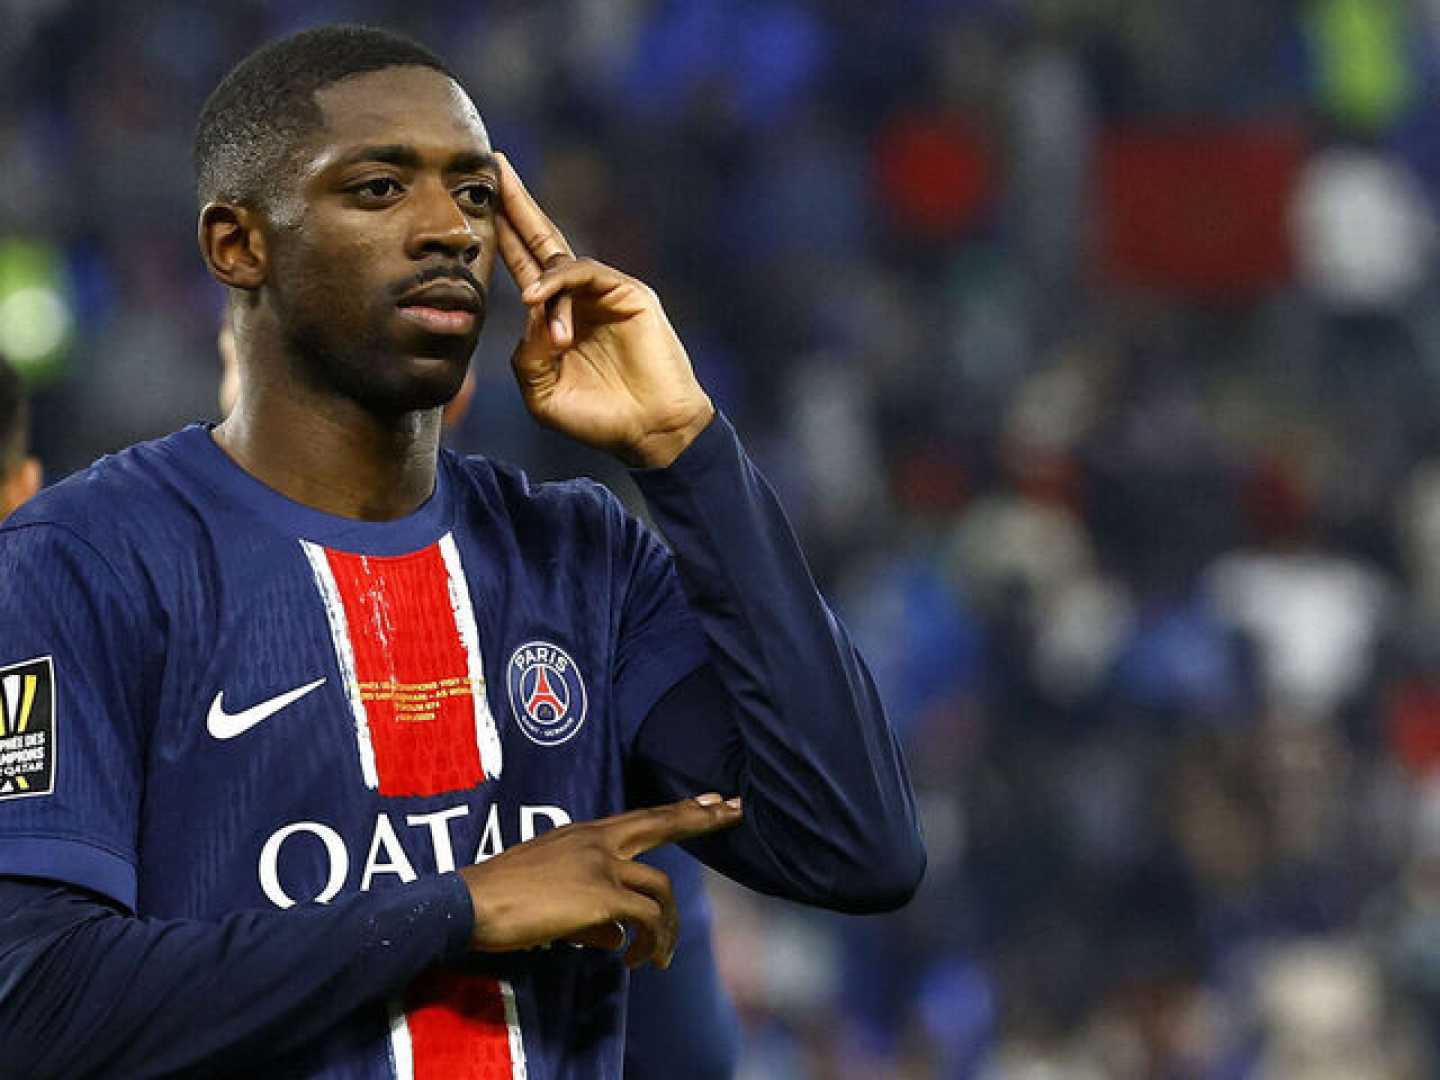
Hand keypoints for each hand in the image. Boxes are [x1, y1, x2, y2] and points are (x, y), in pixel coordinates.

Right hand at [458, 794, 741, 968]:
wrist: (470, 902)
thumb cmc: (500, 899)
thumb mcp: (550, 895)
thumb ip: (589, 914)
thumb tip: (615, 940)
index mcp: (584, 834)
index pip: (641, 816)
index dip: (680, 809)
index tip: (710, 799)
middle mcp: (598, 841)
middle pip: (662, 822)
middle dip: (703, 817)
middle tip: (735, 810)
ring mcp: (602, 865)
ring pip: (661, 891)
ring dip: (667, 930)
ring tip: (658, 960)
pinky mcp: (601, 896)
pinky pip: (646, 920)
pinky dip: (649, 943)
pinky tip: (636, 961)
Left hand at [494, 153, 714, 467]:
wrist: (651, 432)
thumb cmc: (600, 418)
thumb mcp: (544, 395)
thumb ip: (526, 356)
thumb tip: (529, 312)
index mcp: (556, 315)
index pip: (523, 263)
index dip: (502, 232)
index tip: (475, 201)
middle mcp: (579, 296)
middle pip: (541, 238)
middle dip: (516, 202)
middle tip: (492, 162)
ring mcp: (606, 292)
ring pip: (560, 263)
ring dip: (541, 287)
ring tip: (537, 315)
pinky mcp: (629, 294)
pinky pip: (585, 273)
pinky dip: (558, 282)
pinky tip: (537, 298)